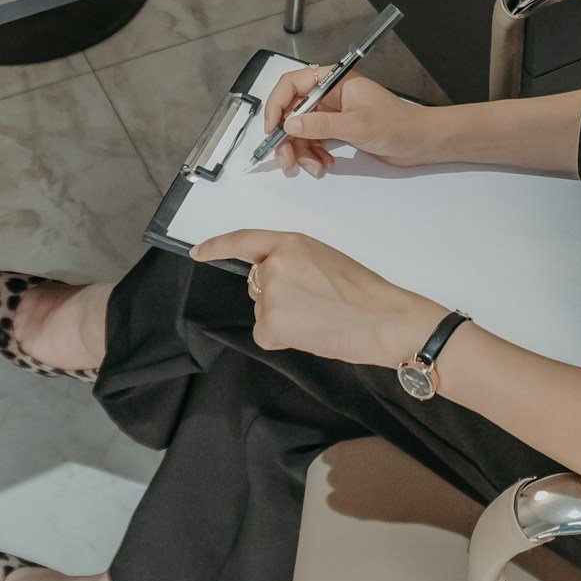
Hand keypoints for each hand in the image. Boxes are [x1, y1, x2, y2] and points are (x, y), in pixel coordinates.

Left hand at [195, 229, 441, 367]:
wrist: (382, 319)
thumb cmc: (363, 293)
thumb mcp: (325, 260)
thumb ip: (294, 263)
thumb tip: (273, 284)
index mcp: (292, 243)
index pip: (244, 241)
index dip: (217, 247)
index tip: (198, 252)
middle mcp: (274, 266)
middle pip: (257, 285)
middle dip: (277, 297)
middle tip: (315, 305)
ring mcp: (271, 295)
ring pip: (263, 312)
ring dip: (283, 320)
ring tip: (320, 319)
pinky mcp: (271, 323)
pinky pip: (265, 335)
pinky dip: (282, 340)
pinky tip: (310, 335)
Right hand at [260, 67, 443, 176]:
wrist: (420, 142)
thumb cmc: (398, 125)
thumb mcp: (358, 125)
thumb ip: (321, 125)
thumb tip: (290, 125)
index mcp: (334, 81)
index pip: (292, 84)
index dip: (277, 105)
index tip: (273, 128)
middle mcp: (330, 95)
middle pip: (292, 112)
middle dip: (286, 137)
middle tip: (286, 159)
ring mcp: (333, 114)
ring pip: (301, 131)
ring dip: (300, 151)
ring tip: (313, 168)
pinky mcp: (337, 131)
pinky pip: (313, 142)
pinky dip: (313, 155)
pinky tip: (323, 165)